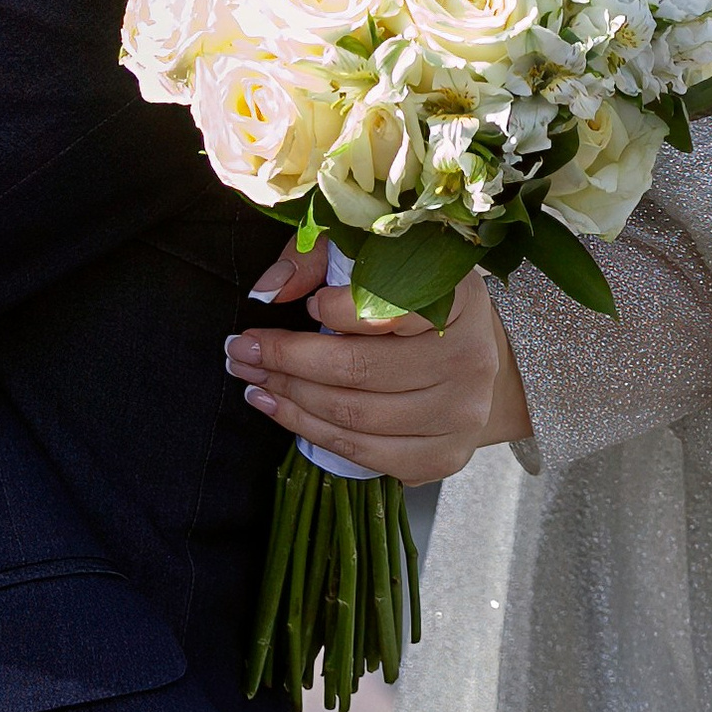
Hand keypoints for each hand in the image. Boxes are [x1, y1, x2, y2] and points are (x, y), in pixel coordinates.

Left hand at [226, 239, 531, 481]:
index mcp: (460, 299)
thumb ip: (318, 257)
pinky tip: (280, 410)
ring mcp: (460, 416)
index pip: (390, 308)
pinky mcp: (442, 457)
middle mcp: (469, 361)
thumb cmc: (412, 296)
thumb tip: (270, 289)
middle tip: (241, 350)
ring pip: (356, 416)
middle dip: (288, 360)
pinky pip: (365, 454)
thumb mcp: (375, 255)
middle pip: (360, 369)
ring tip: (252, 381)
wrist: (469, 354)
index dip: (335, 307)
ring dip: (290, 399)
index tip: (303, 303)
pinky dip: (312, 433)